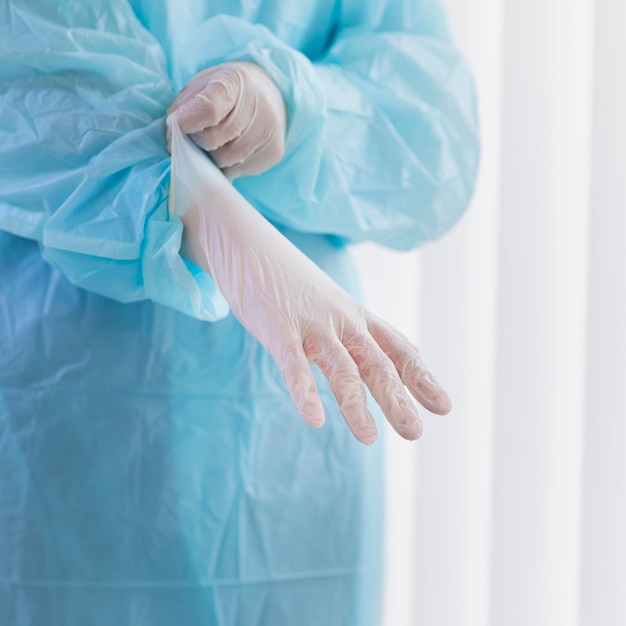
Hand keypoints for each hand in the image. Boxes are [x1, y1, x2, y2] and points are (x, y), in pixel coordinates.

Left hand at [167, 62, 285, 179]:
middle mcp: (259, 105)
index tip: (175, 125)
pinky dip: (226, 165)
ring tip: (214, 143)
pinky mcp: (273, 153)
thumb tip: (173, 140)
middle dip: (197, 141)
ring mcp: (269, 131)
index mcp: (235, 81)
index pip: (208, 109)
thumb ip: (184, 108)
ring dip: (211, 156)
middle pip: (213, 139)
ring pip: (224, 160)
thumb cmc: (227, 92)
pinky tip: (231, 148)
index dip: (187, 122)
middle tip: (195, 135)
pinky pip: (237, 171)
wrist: (269, 94)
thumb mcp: (202, 86)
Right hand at [169, 120, 450, 444]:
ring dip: (356, 404)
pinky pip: (293, 364)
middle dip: (398, 399)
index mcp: (356, 316)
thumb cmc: (290, 282)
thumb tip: (387, 356)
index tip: (443, 406)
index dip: (421, 377)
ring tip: (368, 439)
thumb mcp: (331, 305)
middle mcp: (342, 320)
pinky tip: (314, 420)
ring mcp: (311, 323)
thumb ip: (355, 332)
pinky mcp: (277, 327)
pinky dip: (304, 392)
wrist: (248, 242)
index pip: (398, 347)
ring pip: (342, 367)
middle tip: (415, 433)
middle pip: (378, 362)